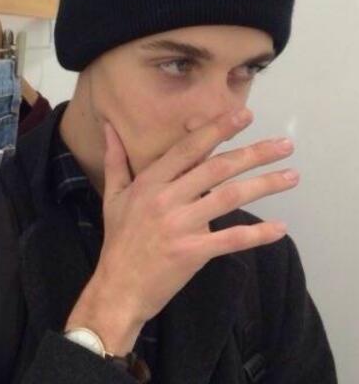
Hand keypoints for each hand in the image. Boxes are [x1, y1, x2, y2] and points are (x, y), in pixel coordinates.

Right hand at [94, 107, 297, 325]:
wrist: (117, 287)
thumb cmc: (118, 240)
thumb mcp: (113, 196)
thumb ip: (115, 159)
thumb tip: (108, 127)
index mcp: (150, 182)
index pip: (189, 148)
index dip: (217, 130)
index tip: (244, 115)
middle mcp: (166, 198)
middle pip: (217, 168)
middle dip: (254, 153)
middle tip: (285, 144)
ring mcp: (180, 225)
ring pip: (228, 198)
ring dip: (264, 185)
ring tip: (292, 176)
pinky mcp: (192, 252)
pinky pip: (231, 239)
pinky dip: (257, 234)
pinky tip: (279, 228)